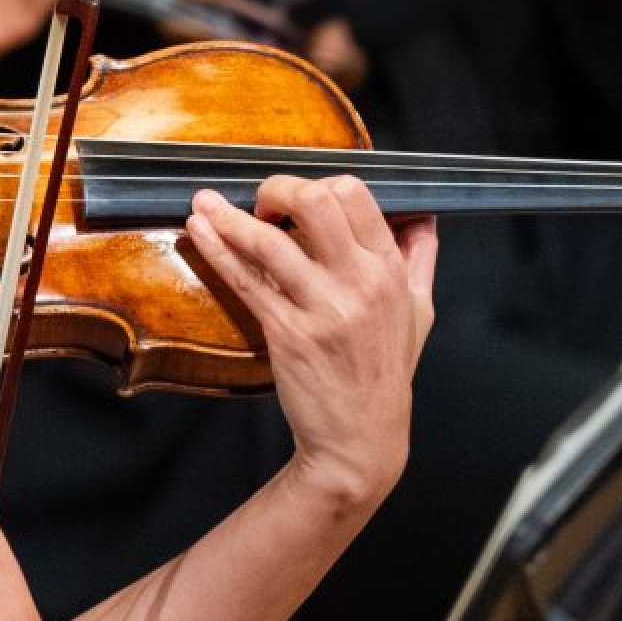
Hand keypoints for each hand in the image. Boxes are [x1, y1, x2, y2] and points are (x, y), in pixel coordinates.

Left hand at [182, 177, 438, 501]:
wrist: (360, 438)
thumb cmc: (384, 373)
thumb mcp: (419, 311)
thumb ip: (419, 258)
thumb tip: (422, 216)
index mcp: (389, 270)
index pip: (354, 193)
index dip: (317, 183)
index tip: (295, 201)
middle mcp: (360, 284)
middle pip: (316, 201)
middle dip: (277, 189)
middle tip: (260, 203)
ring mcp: (323, 309)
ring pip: (271, 241)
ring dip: (230, 216)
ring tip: (204, 203)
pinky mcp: (288, 334)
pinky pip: (246, 281)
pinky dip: (218, 250)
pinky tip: (200, 230)